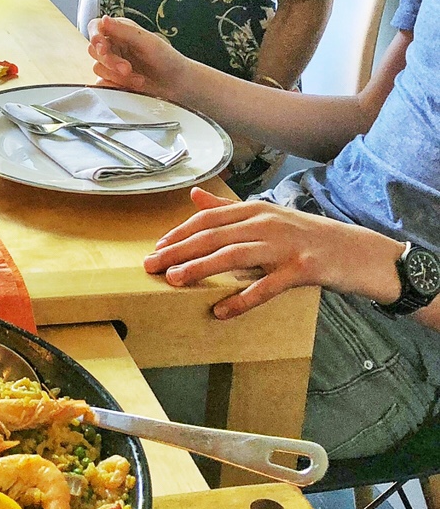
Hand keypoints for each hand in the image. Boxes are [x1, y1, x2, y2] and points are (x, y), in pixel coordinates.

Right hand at [87, 15, 187, 97]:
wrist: (177, 84)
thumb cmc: (166, 58)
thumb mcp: (147, 41)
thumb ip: (123, 30)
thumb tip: (104, 19)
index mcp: (120, 30)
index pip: (96, 27)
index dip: (94, 36)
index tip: (102, 48)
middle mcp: (114, 45)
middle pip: (94, 50)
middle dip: (111, 61)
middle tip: (127, 68)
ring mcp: (112, 64)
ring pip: (98, 68)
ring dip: (117, 76)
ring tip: (138, 79)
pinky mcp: (113, 80)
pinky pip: (102, 83)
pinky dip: (113, 86)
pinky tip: (129, 87)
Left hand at [144, 186, 403, 318]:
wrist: (357, 252)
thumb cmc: (307, 236)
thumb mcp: (267, 216)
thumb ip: (228, 209)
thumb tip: (193, 197)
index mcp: (256, 209)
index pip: (208, 219)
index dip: (179, 234)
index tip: (156, 248)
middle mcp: (267, 223)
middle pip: (213, 236)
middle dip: (178, 251)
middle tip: (151, 266)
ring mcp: (285, 246)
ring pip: (234, 256)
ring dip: (201, 269)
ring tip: (174, 282)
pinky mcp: (303, 269)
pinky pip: (266, 287)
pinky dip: (241, 300)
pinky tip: (220, 311)